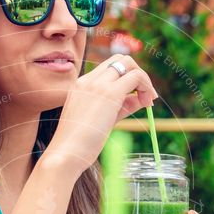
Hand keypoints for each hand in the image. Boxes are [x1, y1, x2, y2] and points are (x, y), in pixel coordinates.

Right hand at [46, 54, 157, 176]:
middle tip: (145, 96)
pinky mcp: (109, 93)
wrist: (65, 154)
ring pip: (129, 63)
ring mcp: (98, 84)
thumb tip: (139, 100)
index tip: (137, 98)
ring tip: (148, 101)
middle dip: (137, 73)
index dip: (127, 79)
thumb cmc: (78, 144)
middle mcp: (88, 80)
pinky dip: (146, 86)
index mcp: (80, 85)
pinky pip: (136, 77)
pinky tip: (147, 104)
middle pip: (120, 60)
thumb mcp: (101, 121)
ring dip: (143, 79)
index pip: (109, 70)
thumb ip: (120, 108)